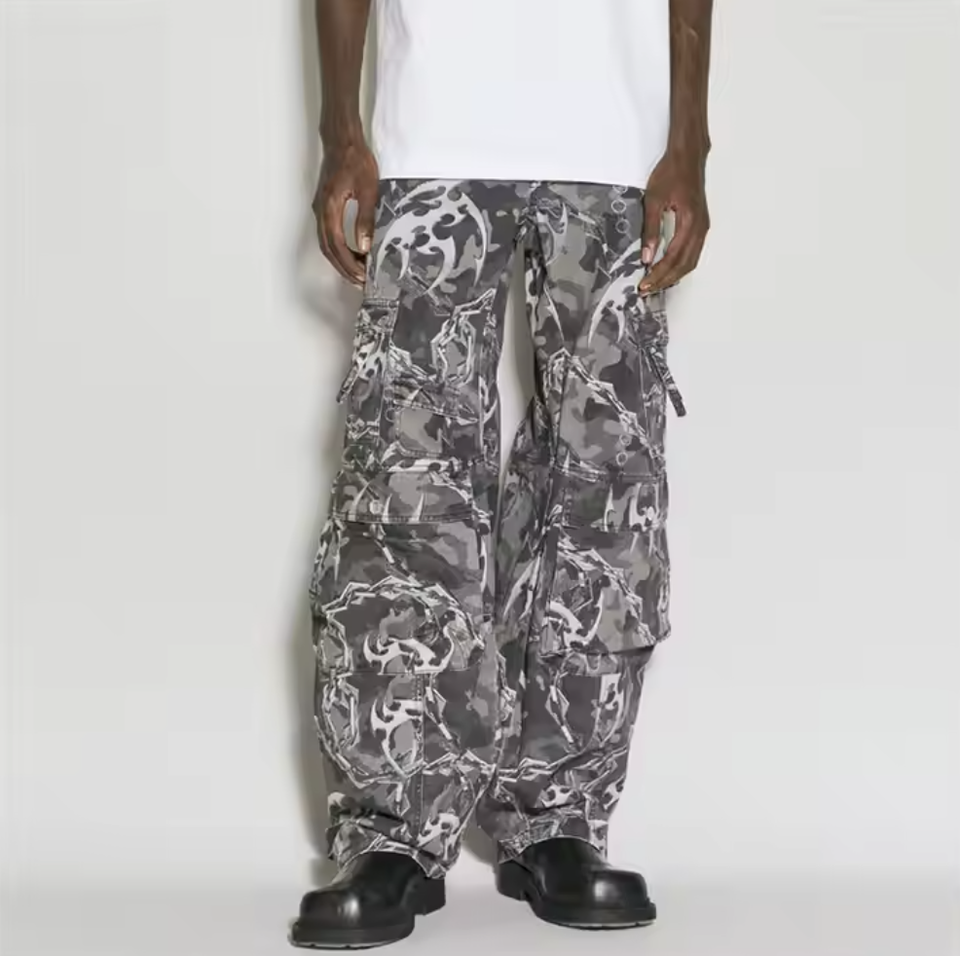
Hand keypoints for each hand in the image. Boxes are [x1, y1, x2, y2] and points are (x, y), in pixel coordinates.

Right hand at [313, 139, 378, 286]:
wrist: (342, 140)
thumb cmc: (354, 159)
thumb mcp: (367, 189)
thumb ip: (364, 218)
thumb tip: (363, 245)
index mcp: (330, 208)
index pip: (337, 246)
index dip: (349, 264)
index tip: (362, 275)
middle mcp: (321, 211)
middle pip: (328, 249)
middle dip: (344, 268)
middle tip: (360, 281)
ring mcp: (320, 209)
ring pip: (326, 243)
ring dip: (340, 260)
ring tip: (356, 271)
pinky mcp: (324, 206)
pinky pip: (327, 234)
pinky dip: (337, 248)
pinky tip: (351, 253)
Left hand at [639, 150, 709, 294]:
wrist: (687, 156)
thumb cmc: (672, 173)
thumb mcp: (653, 200)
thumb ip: (651, 230)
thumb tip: (647, 255)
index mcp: (690, 222)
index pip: (673, 258)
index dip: (659, 274)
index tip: (645, 284)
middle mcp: (700, 227)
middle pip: (684, 264)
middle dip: (665, 279)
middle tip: (648, 289)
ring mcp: (702, 227)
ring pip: (691, 261)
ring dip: (674, 275)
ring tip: (656, 283)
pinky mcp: (700, 225)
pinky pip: (693, 252)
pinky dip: (681, 265)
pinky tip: (669, 269)